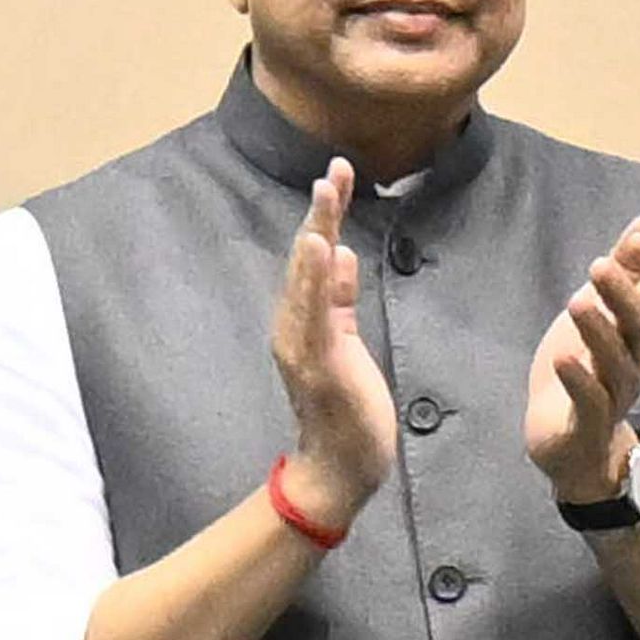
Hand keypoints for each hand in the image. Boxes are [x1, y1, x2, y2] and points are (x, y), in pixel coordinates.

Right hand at [265, 162, 396, 530]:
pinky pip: (314, 313)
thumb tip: (340, 253)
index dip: (326, 216)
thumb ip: (339, 300)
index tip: (339, 176)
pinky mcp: (317, 363)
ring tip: (326, 190)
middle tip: (334, 169)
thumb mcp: (346, 343)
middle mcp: (293, 327)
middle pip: (306, 259)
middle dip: (322, 212)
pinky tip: (319, 245)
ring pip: (305, 278)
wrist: (338, 469)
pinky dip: (313, 278)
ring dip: (316, 231)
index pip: (314, 258)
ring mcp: (301, 345)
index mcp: (304, 320)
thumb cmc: (345, 411)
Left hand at [526, 214, 639, 505]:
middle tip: (599, 264)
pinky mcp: (588, 425)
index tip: (639, 238)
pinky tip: (564, 358)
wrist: (570, 444)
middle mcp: (634, 363)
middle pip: (639, 326)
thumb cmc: (585, 370)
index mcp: (638, 333)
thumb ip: (625, 270)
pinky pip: (590, 402)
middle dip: (623, 293)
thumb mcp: (599, 311)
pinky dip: (579, 380)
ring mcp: (614, 395)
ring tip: (578, 300)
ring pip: (617, 362)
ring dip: (600, 331)